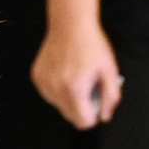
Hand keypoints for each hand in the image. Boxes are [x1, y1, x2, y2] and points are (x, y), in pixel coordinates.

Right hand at [33, 15, 121, 130]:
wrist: (70, 25)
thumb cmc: (92, 46)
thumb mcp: (110, 71)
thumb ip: (111, 97)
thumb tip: (105, 116)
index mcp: (75, 90)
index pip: (83, 122)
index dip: (93, 116)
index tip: (97, 104)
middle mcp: (55, 89)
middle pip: (70, 116)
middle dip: (81, 108)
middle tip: (88, 88)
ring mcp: (43, 83)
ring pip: (58, 105)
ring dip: (68, 99)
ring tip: (76, 78)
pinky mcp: (37, 76)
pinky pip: (49, 93)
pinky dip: (57, 89)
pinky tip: (64, 73)